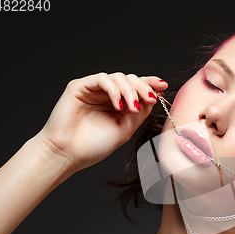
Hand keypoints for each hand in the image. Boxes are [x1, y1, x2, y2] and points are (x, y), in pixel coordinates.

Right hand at [36, 72, 167, 171]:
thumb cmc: (94, 146)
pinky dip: (114, 89)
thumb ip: (140, 113)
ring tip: (133, 108)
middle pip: (130, 79)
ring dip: (130, 91)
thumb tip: (153, 97)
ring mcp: (93, 90)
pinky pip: (102, 79)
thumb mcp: (125, 129)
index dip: (150, 83)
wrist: (69, 154)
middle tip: (151, 98)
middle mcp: (107, 95)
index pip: (136, 88)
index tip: (164, 86)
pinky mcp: (79, 86)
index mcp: (118, 104)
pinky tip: (118, 105)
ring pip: (118, 77)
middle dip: (143, 87)